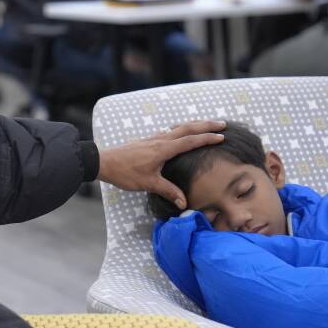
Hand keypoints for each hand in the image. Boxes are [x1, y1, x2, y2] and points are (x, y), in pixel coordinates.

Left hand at [97, 121, 226, 208]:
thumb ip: (168, 191)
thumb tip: (184, 203)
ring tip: (208, 124)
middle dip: (206, 125)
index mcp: (163, 149)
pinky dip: (182, 129)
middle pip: (187, 128)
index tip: (222, 136)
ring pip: (179, 127)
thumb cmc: (125, 173)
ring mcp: (154, 138)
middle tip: (223, 124)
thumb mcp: (148, 184)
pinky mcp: (148, 140)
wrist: (104, 162)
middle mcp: (160, 140)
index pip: (190, 141)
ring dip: (195, 125)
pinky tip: (182, 133)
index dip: (207, 138)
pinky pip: (170, 131)